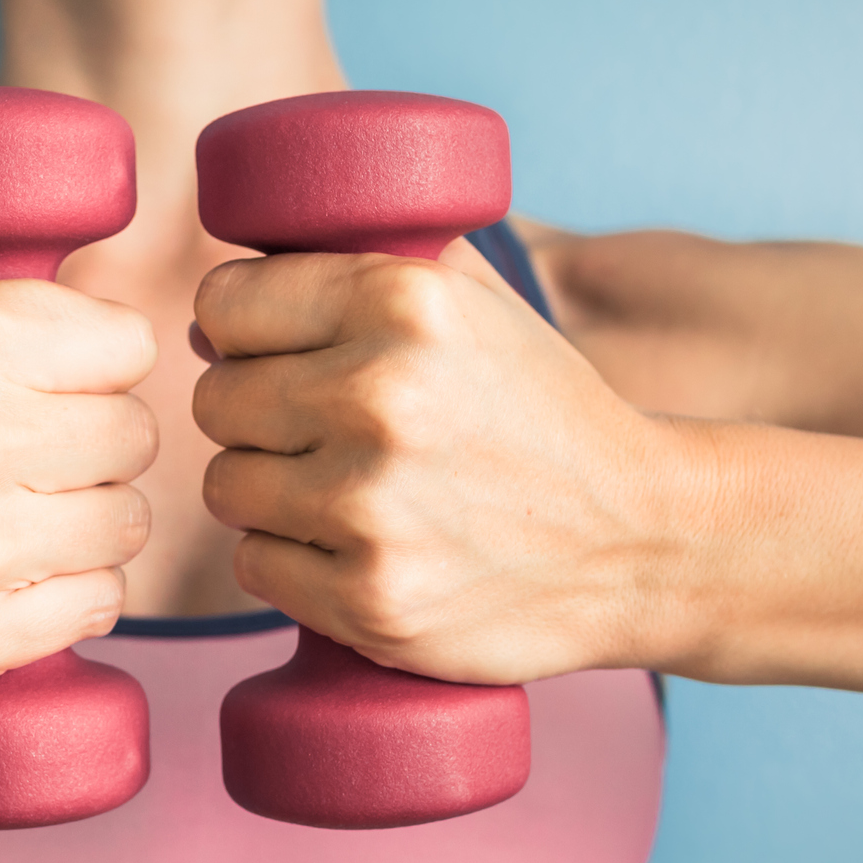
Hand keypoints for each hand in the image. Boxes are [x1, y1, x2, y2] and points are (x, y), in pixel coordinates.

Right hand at [0, 275, 158, 708]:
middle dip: (96, 450)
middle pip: (135, 436)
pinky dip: (71, 597)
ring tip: (28, 526)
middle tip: (39, 466)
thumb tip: (96, 287)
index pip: (128, 345)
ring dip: (89, 528)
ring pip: (128, 523)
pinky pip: (101, 601)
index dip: (99, 369)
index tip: (61, 390)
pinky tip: (19, 583)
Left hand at [191, 244, 680, 683]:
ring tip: (343, 495)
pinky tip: (354, 551)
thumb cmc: (544, 416)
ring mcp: (372, 506)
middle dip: (257, 418)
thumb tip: (218, 309)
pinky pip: (256, 567)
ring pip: (226, 487)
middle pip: (217, 400)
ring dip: (268, 495)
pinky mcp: (371, 599)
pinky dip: (292, 565)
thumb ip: (367, 263)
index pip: (225, 306)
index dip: (244, 334)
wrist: (646, 541)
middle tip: (323, 436)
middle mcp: (380, 395)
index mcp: (402, 300)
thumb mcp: (479, 304)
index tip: (279, 357)